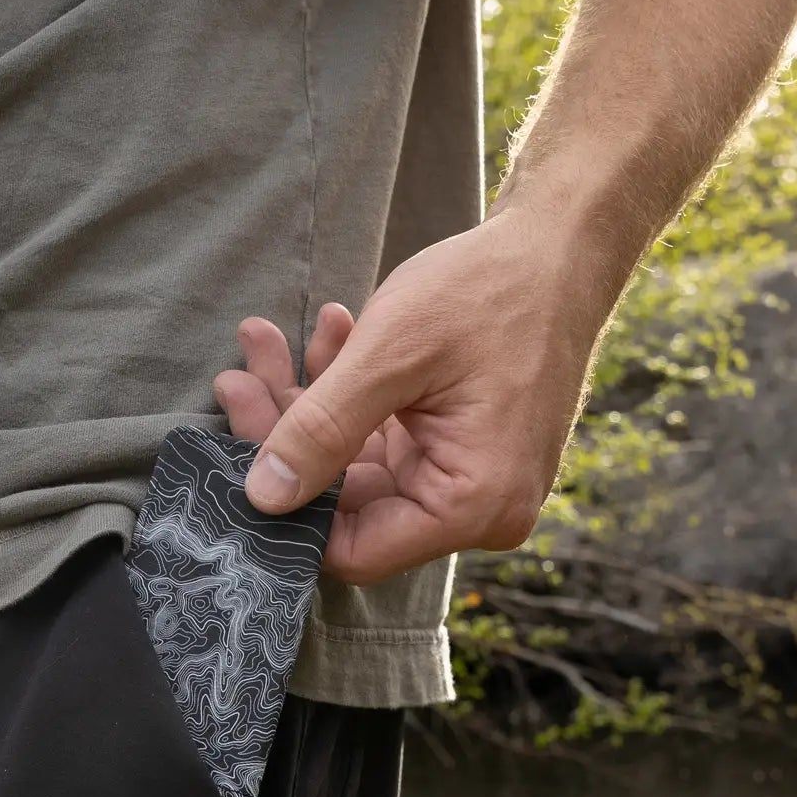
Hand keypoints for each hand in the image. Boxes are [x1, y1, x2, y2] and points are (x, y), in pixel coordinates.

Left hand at [215, 210, 614, 584]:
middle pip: (346, 503)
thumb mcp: (392, 354)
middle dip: (285, 435)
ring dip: (306, 403)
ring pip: (354, 464)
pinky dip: (346, 392)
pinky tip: (326, 332)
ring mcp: (466, 478)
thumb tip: (262, 497)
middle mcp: (475, 509)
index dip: (287, 509)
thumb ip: (322, 430)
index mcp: (472, 505)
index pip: (353, 549)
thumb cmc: (492, 291)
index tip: (233, 449)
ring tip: (263, 338)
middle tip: (237, 374)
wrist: (563, 247)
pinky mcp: (455, 447)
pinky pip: (381, 437)